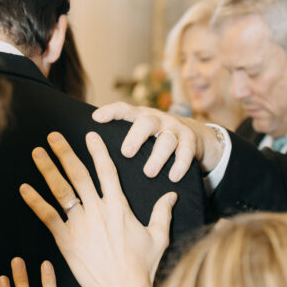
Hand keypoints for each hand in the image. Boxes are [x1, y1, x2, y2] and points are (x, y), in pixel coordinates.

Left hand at [20, 131, 176, 286]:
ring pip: (60, 190)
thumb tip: (171, 195)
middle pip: (78, 174)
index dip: (97, 151)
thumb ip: (162, 213)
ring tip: (36, 153)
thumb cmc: (141, 267)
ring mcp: (80, 224)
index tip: (89, 135)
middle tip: (53, 136)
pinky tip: (24, 188)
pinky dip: (35, 201)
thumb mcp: (158, 237)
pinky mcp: (66, 240)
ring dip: (47, 169)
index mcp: (119, 207)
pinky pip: (47, 216)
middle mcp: (97, 210)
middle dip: (64, 153)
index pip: (107, 171)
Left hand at [92, 102, 223, 180]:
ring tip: (149, 172)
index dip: (111, 112)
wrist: (195, 136)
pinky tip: (173, 177)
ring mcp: (175, 129)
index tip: (96, 119)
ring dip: (158, 156)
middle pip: (146, 122)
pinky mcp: (190, 140)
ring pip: (166, 139)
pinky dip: (180, 164)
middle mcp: (157, 119)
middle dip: (136, 136)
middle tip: (126, 152)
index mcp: (140, 117)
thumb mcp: (140, 134)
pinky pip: (186, 151)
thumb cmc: (156, 140)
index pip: (124, 110)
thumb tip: (92, 150)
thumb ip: (122, 139)